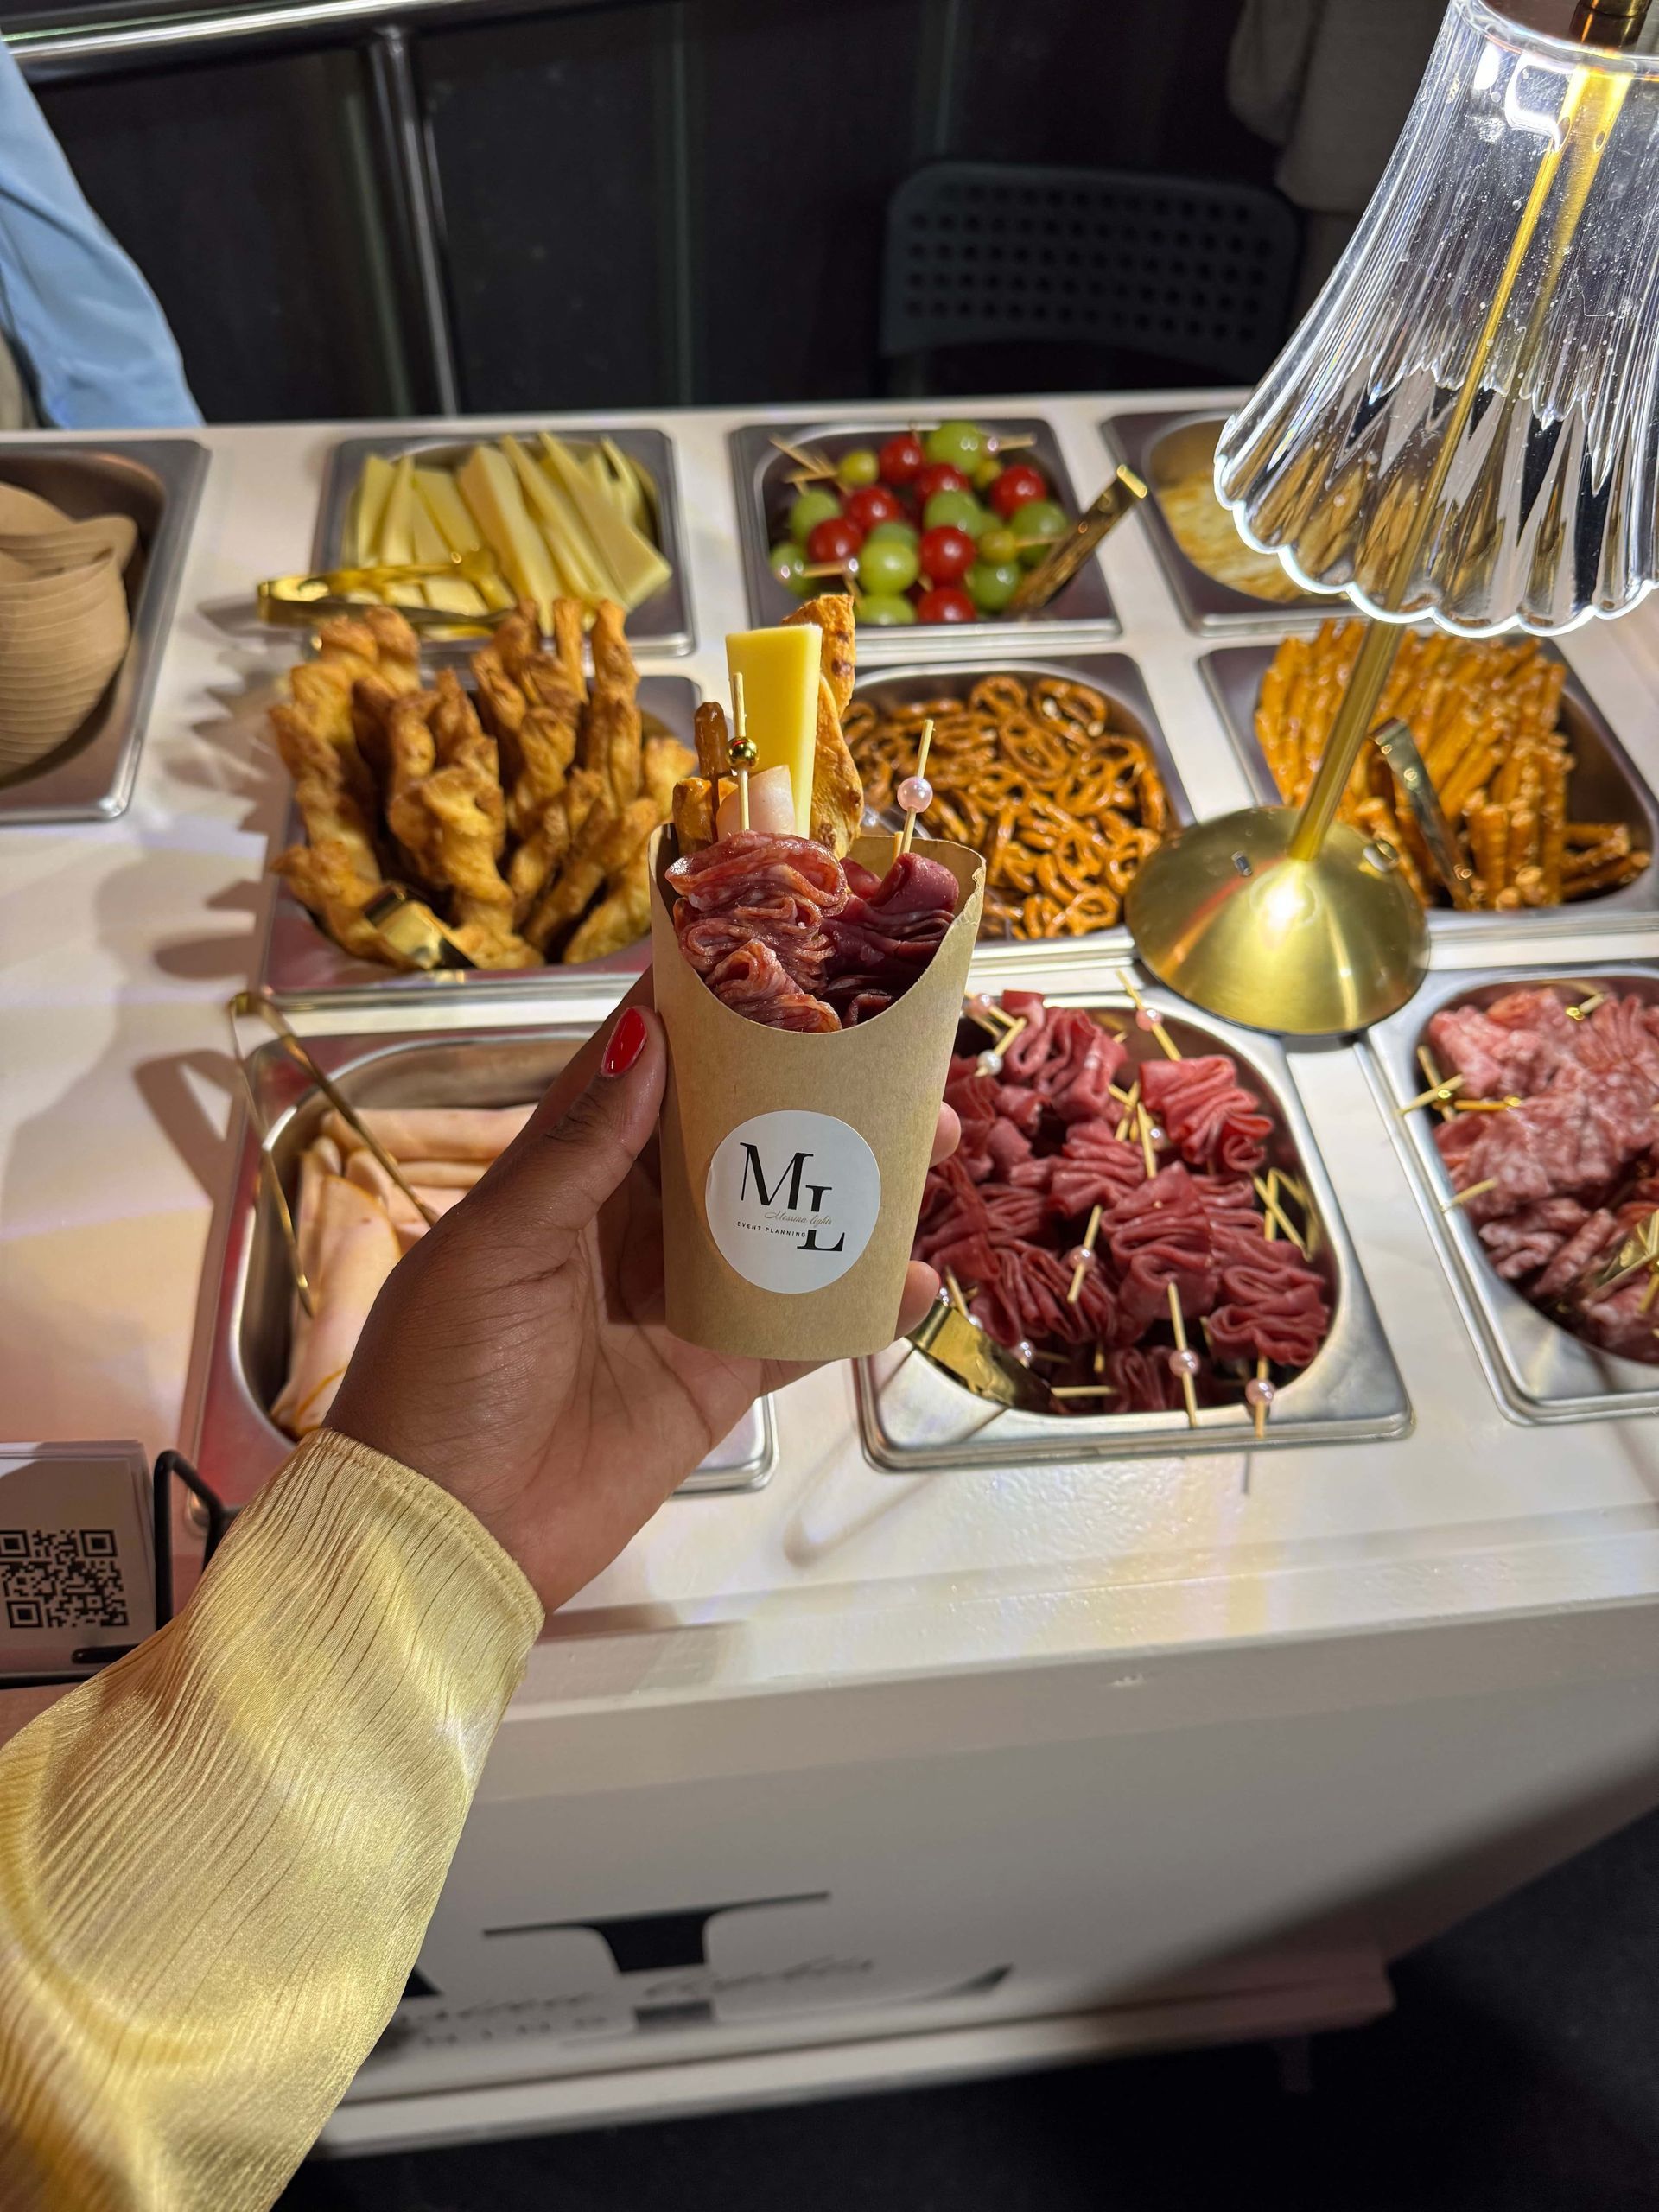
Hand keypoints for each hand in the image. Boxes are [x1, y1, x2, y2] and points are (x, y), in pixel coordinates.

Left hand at [329, 978, 959, 1613]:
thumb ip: (580, 1149)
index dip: (705, 1011)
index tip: (779, 950)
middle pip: (736, 1137)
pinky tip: (915, 1277)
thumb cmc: (442, 1378)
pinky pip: (799, 1331)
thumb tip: (646, 1035)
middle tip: (897, 1056)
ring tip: (931, 1142)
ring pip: (783, 1221)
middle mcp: (628, 1225)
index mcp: (562, 1176)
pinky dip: (857, 1306)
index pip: (642, 1069)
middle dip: (813, 1093)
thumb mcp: (498, 1247)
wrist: (444, 1536)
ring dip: (855, 1185)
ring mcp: (678, 1302)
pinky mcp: (714, 1379)